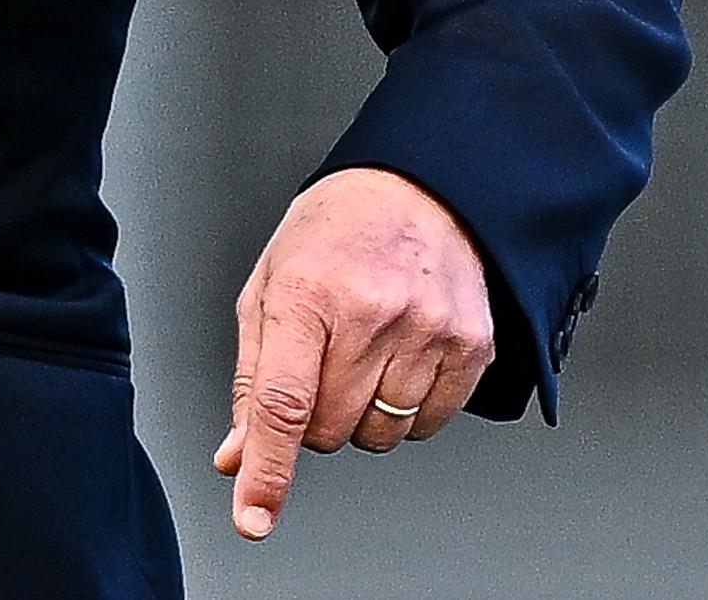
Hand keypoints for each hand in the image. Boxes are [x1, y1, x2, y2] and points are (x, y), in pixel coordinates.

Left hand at [213, 167, 494, 540]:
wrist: (422, 190)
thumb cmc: (335, 233)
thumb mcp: (270, 285)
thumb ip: (251, 377)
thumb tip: (235, 454)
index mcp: (307, 293)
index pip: (281, 403)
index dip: (266, 469)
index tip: (254, 517)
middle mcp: (372, 314)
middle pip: (330, 430)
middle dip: (315, 419)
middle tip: (321, 366)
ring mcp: (428, 331)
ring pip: (380, 435)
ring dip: (362, 417)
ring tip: (364, 354)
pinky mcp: (472, 346)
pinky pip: (430, 424)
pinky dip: (408, 413)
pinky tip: (401, 362)